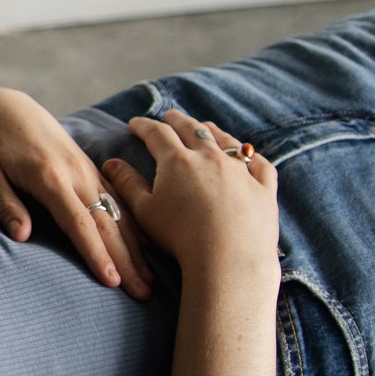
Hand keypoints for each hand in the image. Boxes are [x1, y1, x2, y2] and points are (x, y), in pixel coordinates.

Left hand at [0, 87, 153, 296]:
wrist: (7, 109)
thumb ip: (5, 205)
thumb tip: (22, 236)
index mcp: (50, 178)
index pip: (79, 224)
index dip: (96, 254)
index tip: (112, 281)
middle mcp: (77, 174)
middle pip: (108, 223)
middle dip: (127, 261)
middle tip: (143, 294)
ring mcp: (88, 170)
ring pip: (119, 214)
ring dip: (136, 248)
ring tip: (150, 280)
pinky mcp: (92, 169)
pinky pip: (118, 200)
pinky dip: (134, 225)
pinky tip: (146, 247)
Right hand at [103, 111, 279, 279]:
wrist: (228, 259)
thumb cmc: (181, 238)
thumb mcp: (145, 212)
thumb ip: (128, 184)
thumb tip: (111, 162)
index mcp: (178, 161)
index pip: (157, 133)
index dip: (144, 126)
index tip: (135, 124)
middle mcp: (211, 157)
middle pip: (193, 129)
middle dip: (178, 120)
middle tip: (169, 116)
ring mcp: (241, 171)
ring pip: (227, 141)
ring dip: (213, 131)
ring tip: (205, 127)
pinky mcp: (263, 188)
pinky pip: (259, 164)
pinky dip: (251, 157)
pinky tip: (247, 157)